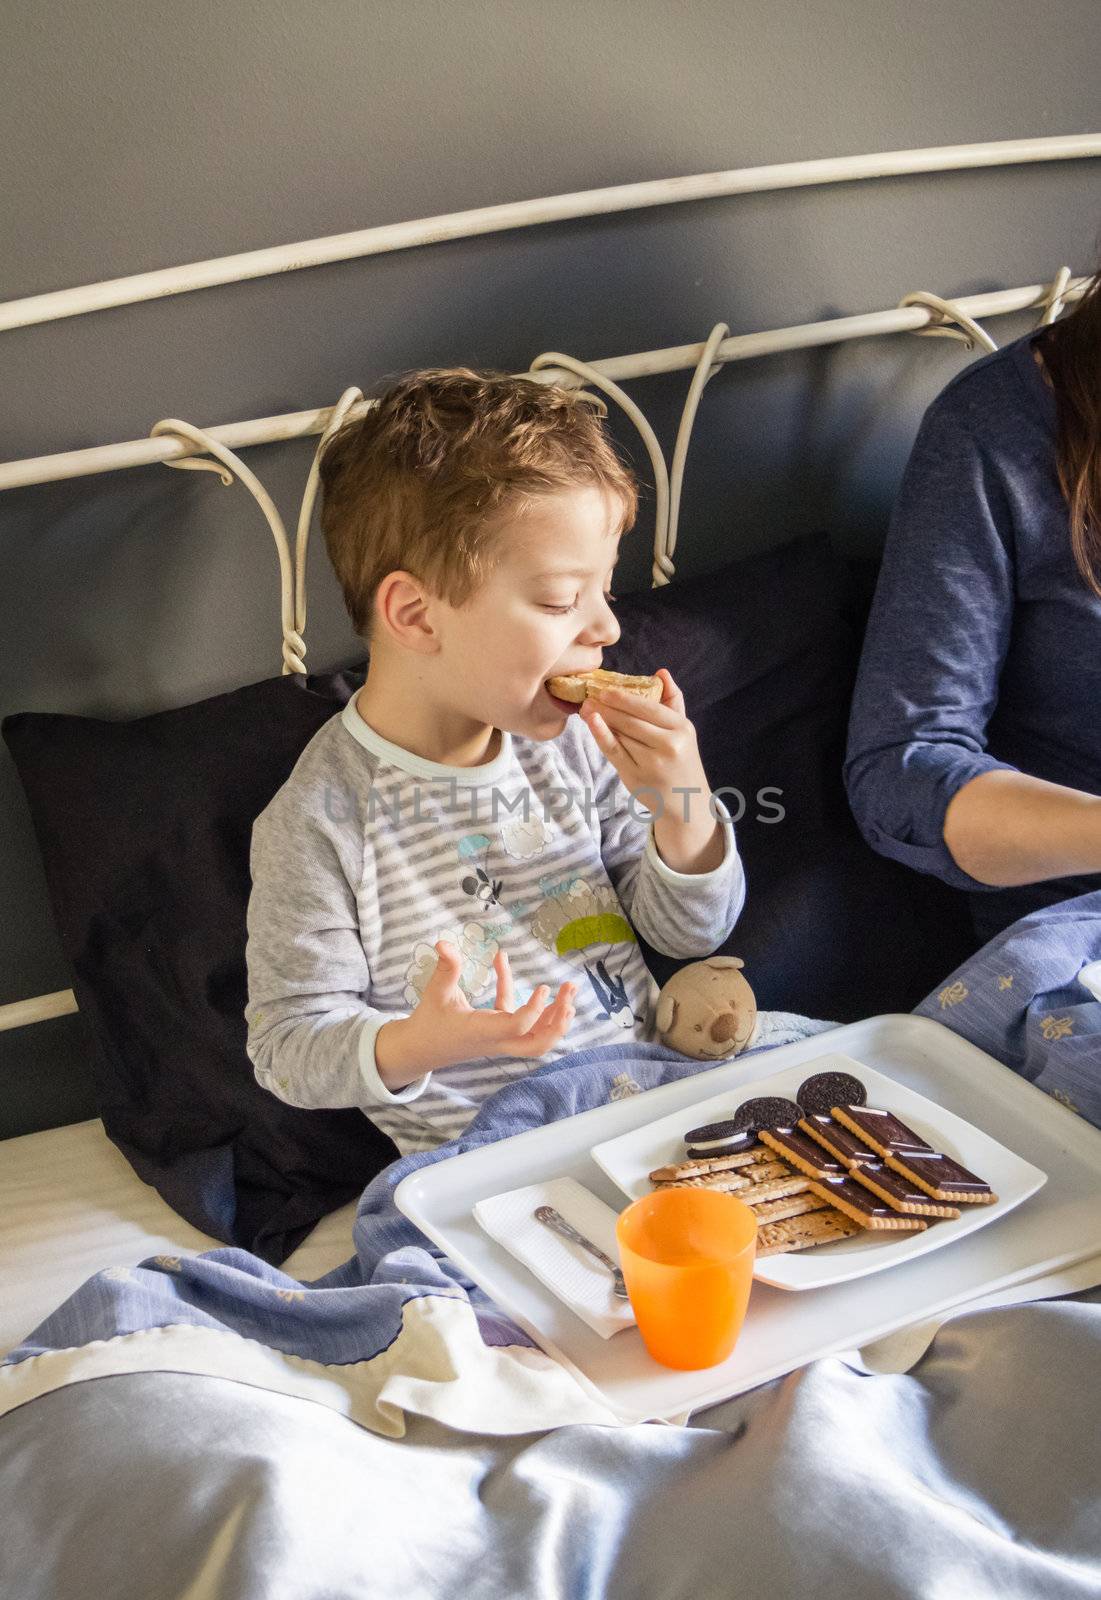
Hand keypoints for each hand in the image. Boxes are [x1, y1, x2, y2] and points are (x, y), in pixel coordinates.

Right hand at [377, 942, 576, 1085]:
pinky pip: (524, 1023)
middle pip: (538, 1045)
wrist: (421, 1048)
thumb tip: (443, 942)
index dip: (534, 1010)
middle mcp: (497, 1040)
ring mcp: (502, 1040)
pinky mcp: (501, 1034)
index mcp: (482, 1031)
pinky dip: (533, 1006)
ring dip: (556, 1019)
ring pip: (538, 1040)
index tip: (544, 987)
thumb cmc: (429, 1021)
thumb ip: (445, 968)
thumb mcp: (436, 992)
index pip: (517, 1028)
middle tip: (568, 996)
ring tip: (568, 992)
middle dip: (559, 1024)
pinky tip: (525, 978)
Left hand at [579, 668, 709, 812]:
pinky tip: (592, 723)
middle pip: (632, 721)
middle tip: (588, 696)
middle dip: (607, 706)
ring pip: (621, 735)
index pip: (649, 708)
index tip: (605, 689)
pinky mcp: (637, 776)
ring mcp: (652, 763)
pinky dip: (601, 736)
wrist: (686, 801)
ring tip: (586, 708)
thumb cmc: (681, 760)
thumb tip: (661, 672)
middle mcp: (669, 745)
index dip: (624, 698)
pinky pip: (615, 752)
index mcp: (682, 728)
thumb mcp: (684, 730)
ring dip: (601, 719)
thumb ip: (672, 700)